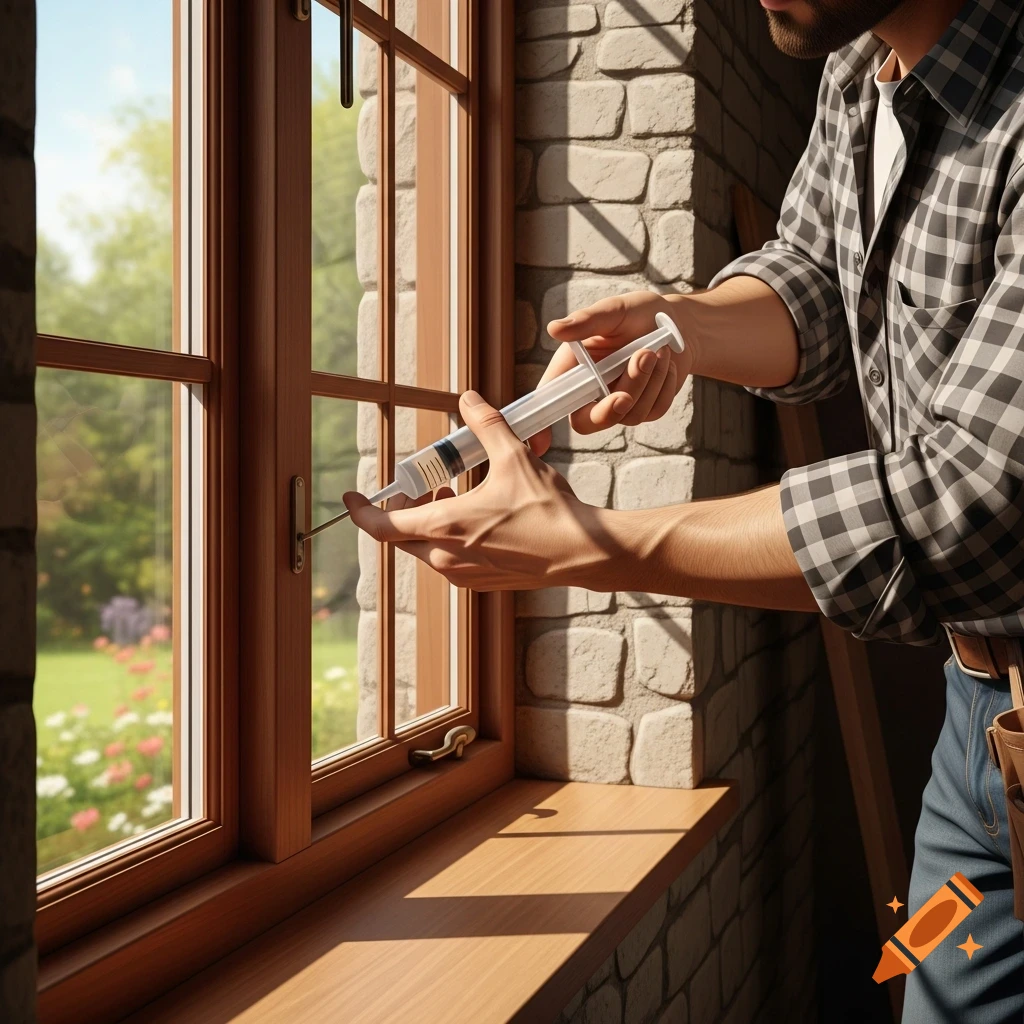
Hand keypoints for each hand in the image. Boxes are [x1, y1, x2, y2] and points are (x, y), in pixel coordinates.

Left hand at [343, 391, 628, 591]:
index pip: (382, 526)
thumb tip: (468, 399)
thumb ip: (486, 425)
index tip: (351, 497)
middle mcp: (446, 558)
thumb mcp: (513, 456)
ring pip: (425, 548)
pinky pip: (448, 561)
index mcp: (445, 527)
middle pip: (402, 535)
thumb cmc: (548, 510)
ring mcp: (463, 575)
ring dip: (428, 522)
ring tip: (451, 493)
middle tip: (419, 486)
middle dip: (403, 509)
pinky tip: (473, 517)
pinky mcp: (480, 582)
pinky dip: (448, 538)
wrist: (581, 552)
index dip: (360, 511)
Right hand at [530, 291, 693, 455]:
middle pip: (587, 422)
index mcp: (573, 370)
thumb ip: (586, 321)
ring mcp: (618, 405)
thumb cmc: (637, 314)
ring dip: (647, 381)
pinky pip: (653, 410)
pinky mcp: (645, 409)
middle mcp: (591, 392)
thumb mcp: (612, 311)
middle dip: (611, 406)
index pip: (550, 401)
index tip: (537, 445)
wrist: (676, 323)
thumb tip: (554, 329)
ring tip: (657, 350)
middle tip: (634, 368)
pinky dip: (663, 384)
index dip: (539, 424)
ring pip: (628, 414)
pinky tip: (664, 363)